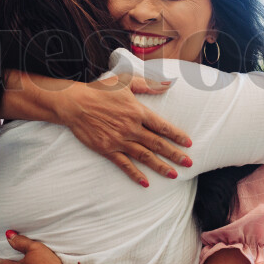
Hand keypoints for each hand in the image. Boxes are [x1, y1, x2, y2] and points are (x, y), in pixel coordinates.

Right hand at [59, 74, 192, 186]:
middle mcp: (131, 128)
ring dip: (160, 166)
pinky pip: (124, 164)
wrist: (75, 103)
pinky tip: (145, 182)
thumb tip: (170, 83)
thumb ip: (149, 83)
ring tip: (173, 174)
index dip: (176, 135)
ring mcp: (119, 140)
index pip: (162, 126)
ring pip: (145, 156)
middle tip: (188, 163)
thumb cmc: (100, 90)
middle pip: (157, 144)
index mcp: (137, 111)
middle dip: (174, 154)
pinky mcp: (108, 149)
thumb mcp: (125, 81)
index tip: (188, 143)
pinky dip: (135, 174)